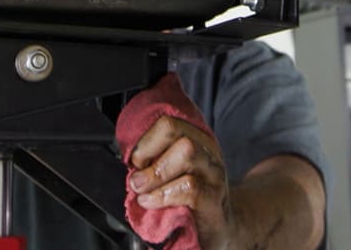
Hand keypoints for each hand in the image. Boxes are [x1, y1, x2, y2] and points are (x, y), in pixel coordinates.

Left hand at [127, 115, 237, 248]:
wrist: (222, 227)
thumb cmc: (192, 200)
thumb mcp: (174, 174)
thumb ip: (156, 162)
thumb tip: (128, 160)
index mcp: (197, 141)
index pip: (168, 123)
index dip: (145, 139)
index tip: (134, 161)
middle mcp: (208, 152)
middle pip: (177, 132)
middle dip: (148, 152)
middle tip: (136, 177)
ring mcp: (214, 174)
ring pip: (187, 152)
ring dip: (154, 173)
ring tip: (140, 190)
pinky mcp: (215, 199)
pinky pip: (190, 187)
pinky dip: (163, 195)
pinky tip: (150, 202)